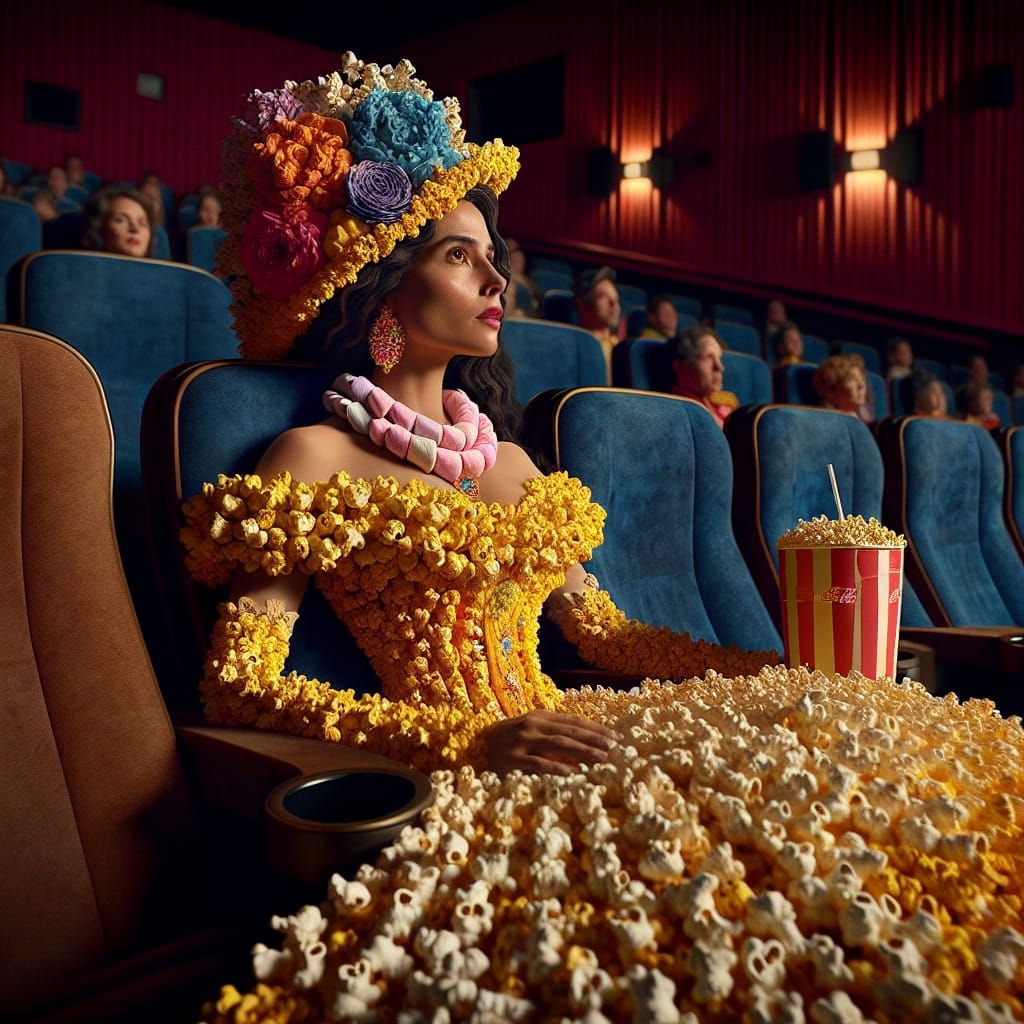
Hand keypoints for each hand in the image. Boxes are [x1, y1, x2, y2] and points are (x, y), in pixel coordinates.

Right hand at [484, 709, 621, 775]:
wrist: (470, 747)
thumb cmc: (505, 742)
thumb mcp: (528, 731)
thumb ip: (551, 733)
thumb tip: (584, 743)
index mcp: (538, 717)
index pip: (573, 721)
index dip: (596, 728)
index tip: (616, 737)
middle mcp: (532, 726)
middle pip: (570, 732)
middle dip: (595, 739)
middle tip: (616, 748)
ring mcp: (522, 742)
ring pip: (559, 745)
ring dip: (584, 752)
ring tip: (603, 758)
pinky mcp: (513, 760)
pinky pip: (540, 764)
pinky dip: (558, 768)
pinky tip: (574, 773)